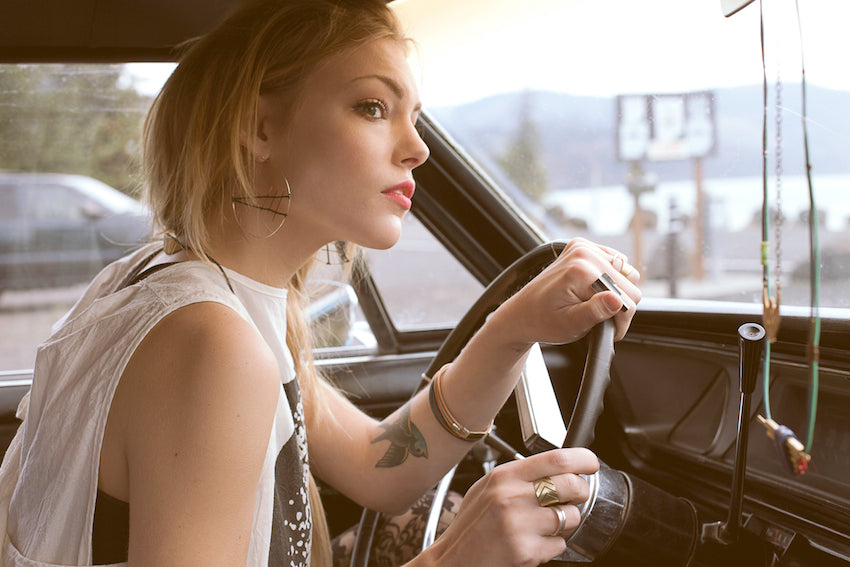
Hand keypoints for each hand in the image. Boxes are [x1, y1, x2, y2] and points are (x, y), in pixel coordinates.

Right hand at [425, 448, 598, 566]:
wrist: (454, 560)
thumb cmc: (472, 525)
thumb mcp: (488, 488)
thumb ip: (519, 476)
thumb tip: (559, 468)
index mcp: (504, 476)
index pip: (556, 459)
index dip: (583, 459)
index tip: (591, 463)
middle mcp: (512, 496)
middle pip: (571, 485)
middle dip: (581, 492)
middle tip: (574, 497)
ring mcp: (519, 524)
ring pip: (570, 516)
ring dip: (565, 523)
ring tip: (543, 526)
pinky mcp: (526, 551)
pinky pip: (560, 545)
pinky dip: (552, 546)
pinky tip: (533, 543)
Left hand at [492, 238, 640, 346]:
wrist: (522, 313)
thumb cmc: (543, 321)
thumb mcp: (570, 325)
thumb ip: (595, 312)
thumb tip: (617, 300)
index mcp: (580, 270)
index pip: (626, 297)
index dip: (620, 320)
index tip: (609, 332)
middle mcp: (583, 252)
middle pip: (630, 283)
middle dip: (619, 306)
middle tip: (600, 320)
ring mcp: (583, 247)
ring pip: (627, 273)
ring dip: (616, 292)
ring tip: (594, 306)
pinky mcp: (584, 248)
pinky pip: (617, 264)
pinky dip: (611, 281)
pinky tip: (593, 292)